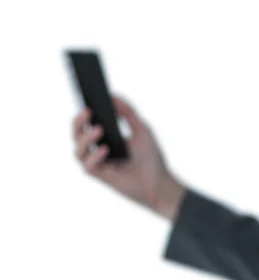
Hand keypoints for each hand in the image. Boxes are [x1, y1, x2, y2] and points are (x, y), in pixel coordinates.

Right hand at [72, 96, 184, 218]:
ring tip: (99, 130)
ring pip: (79, 151)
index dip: (83, 112)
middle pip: (77, 135)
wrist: (160, 182)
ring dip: (85, 139)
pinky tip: (105, 149)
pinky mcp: (101, 177)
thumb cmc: (151, 158)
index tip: (85, 98)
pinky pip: (89, 166)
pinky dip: (95, 157)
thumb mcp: (141, 129)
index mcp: (105, 138)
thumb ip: (128, 112)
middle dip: (79, 122)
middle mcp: (98, 150)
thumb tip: (113, 96)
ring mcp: (99, 164)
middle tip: (88, 111)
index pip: (87, 123)